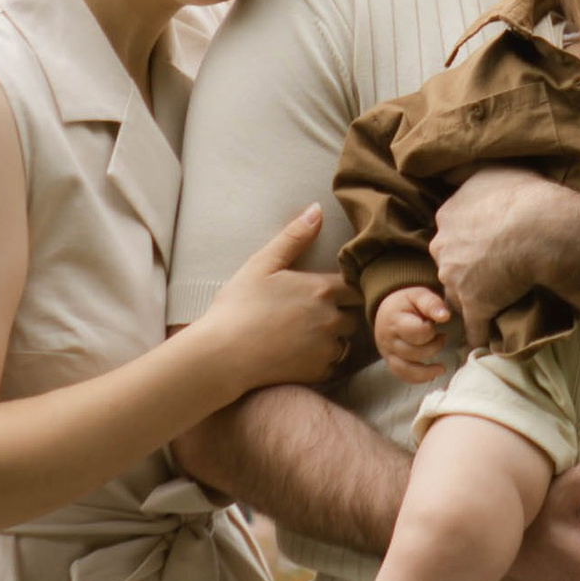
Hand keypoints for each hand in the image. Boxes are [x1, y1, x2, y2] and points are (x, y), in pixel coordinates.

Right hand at [198, 208, 352, 395]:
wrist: (223, 354)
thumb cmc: (238, 306)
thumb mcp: (262, 264)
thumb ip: (293, 237)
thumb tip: (317, 209)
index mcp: (321, 290)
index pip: (355, 286)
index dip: (347, 288)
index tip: (333, 290)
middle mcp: (332, 319)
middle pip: (354, 314)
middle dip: (342, 313)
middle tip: (314, 313)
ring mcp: (327, 348)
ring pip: (344, 341)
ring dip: (333, 337)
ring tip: (304, 334)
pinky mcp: (319, 371)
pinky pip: (331, 364)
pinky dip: (321, 360)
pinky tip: (298, 354)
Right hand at [373, 284, 450, 382]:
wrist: (387, 310)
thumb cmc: (407, 303)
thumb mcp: (419, 295)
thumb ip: (432, 304)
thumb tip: (445, 316)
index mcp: (394, 320)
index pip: (417, 333)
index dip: (430, 331)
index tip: (433, 324)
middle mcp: (388, 339)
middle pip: (414, 353)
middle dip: (433, 347)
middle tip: (440, 336)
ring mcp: (387, 352)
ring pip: (407, 369)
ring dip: (428, 369)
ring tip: (441, 366)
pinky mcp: (390, 362)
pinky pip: (402, 376)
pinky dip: (418, 378)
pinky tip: (432, 374)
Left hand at [431, 167, 571, 348]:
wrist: (541, 227)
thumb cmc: (525, 195)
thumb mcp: (493, 169)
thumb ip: (472, 173)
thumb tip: (456, 170)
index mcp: (448, 214)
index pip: (451, 235)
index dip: (468, 243)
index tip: (485, 249)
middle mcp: (444, 245)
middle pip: (450, 265)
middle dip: (467, 272)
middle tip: (493, 275)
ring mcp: (456, 278)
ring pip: (458, 295)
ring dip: (474, 302)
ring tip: (494, 307)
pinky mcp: (474, 305)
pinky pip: (475, 328)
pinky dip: (482, 336)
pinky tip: (490, 342)